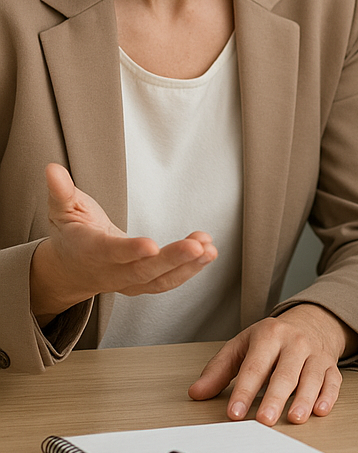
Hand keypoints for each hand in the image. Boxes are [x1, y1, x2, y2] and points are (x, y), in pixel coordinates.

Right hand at [30, 164, 216, 324]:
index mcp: (90, 250)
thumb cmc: (71, 233)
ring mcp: (129, 281)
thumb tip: (52, 168)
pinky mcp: (144, 283)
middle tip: (197, 246)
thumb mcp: (62, 208)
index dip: (130, 250)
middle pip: (143, 271)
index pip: (111, 252)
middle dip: (172, 259)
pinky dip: (190, 270)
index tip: (151, 245)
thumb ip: (61, 190)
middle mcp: (111, 271)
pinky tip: (209, 253)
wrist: (71, 268)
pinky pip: (168, 282)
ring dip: (188, 266)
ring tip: (209, 249)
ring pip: (159, 280)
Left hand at [188, 304, 357, 424]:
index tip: (234, 413)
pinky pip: (333, 380)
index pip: (255, 366)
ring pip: (312, 376)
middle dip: (276, 397)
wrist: (311, 321)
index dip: (244, 391)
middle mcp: (295, 343)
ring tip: (295, 418)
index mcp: (270, 335)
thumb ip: (219, 369)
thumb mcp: (242, 345)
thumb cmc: (272, 339)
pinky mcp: (330, 365)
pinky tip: (320, 409)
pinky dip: (328, 395)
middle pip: (285, 372)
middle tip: (265, 420)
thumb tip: (196, 392)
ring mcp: (315, 354)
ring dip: (305, 398)